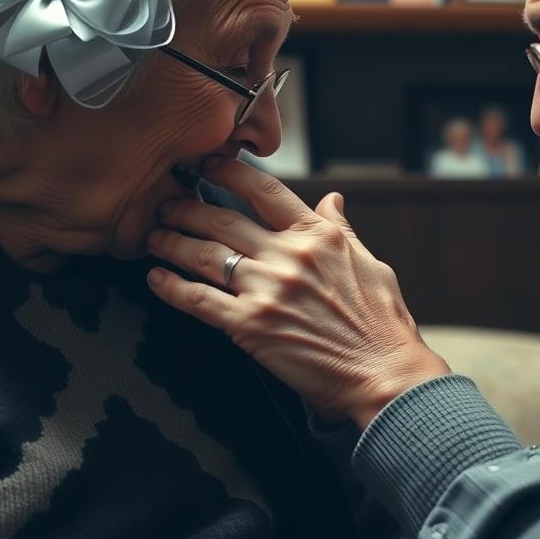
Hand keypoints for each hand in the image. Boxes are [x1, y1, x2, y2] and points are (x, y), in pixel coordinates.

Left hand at [146, 158, 450, 427]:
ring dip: (173, 243)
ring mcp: (267, 289)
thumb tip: (331, 199)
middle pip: (224, 219)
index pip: (265, 192)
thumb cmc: (383, 323)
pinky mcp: (250, 326)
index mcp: (318, 236)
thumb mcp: (371, 263)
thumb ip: (341, 229)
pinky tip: (156, 279)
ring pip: (205, 255)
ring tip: (155, 238)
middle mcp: (289, 255)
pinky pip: (199, 300)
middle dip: (188, 208)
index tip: (209, 165)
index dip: (231, 173)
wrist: (384, 374)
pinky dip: (172, 288)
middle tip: (167, 205)